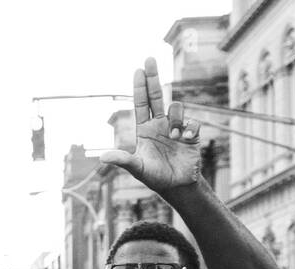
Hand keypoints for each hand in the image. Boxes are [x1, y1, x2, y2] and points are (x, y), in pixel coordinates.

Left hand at [100, 58, 200, 192]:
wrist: (176, 185)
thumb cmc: (154, 177)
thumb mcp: (136, 169)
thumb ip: (122, 161)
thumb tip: (102, 157)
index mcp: (145, 129)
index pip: (141, 104)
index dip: (140, 87)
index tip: (138, 69)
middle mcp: (160, 124)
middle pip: (156, 95)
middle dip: (153, 77)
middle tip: (149, 58)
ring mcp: (176, 127)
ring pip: (176, 107)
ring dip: (176, 119)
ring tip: (174, 137)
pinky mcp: (191, 133)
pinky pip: (192, 122)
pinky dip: (189, 129)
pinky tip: (185, 140)